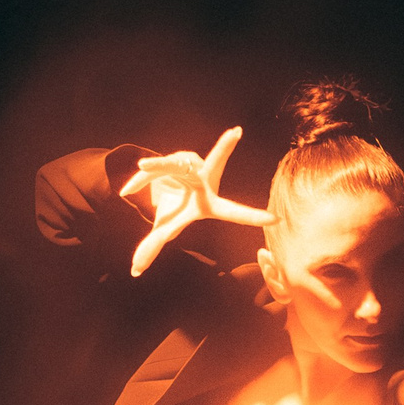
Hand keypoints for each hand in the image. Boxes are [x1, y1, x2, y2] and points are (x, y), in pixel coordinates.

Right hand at [118, 127, 270, 275]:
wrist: (158, 184)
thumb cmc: (171, 208)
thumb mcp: (164, 228)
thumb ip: (152, 247)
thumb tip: (135, 271)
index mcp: (209, 203)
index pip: (233, 212)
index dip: (251, 218)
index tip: (274, 220)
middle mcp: (206, 180)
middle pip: (215, 163)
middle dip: (224, 149)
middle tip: (235, 133)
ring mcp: (194, 165)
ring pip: (168, 168)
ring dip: (150, 173)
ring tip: (131, 185)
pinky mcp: (179, 157)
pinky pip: (155, 169)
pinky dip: (140, 181)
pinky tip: (128, 190)